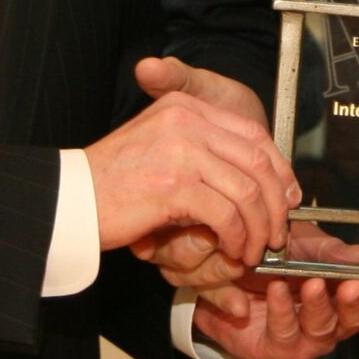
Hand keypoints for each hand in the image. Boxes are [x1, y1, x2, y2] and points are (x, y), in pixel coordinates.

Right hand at [124, 57, 280, 292]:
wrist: (71, 198)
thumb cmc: (114, 179)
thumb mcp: (159, 146)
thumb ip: (201, 148)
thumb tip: (253, 175)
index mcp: (184, 107)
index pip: (252, 133)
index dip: (278, 168)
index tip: (287, 197)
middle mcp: (186, 121)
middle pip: (258, 161)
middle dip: (276, 202)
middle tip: (277, 232)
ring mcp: (181, 150)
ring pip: (247, 190)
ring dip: (259, 227)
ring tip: (254, 249)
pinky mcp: (174, 184)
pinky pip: (226, 214)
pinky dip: (236, 238)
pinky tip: (233, 251)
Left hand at [165, 219, 358, 324]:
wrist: (223, 273)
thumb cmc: (270, 256)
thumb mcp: (302, 243)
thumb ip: (331, 252)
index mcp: (341, 291)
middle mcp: (330, 319)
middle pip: (352, 318)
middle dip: (354, 302)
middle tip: (353, 283)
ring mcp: (304, 337)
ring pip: (322, 330)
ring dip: (319, 307)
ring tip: (312, 284)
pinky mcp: (276, 347)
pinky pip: (285, 333)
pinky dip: (282, 311)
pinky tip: (278, 290)